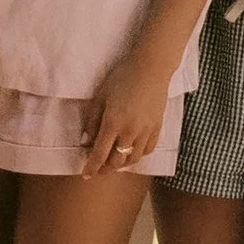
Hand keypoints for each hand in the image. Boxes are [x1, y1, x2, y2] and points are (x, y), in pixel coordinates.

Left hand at [81, 52, 171, 177]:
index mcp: (113, 123)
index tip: (85, 175)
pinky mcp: (157, 128)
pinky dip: (137, 155)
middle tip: (98, 170)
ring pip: (133, 158)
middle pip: (117, 161)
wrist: (151, 68)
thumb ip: (92, 120)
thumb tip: (86, 141)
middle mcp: (130, 132)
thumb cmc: (122, 78)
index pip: (100, 154)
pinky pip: (147, 150)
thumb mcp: (100, 96)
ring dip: (121, 164)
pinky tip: (131, 152)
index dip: (91, 167)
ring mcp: (146, 131)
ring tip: (113, 162)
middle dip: (105, 169)